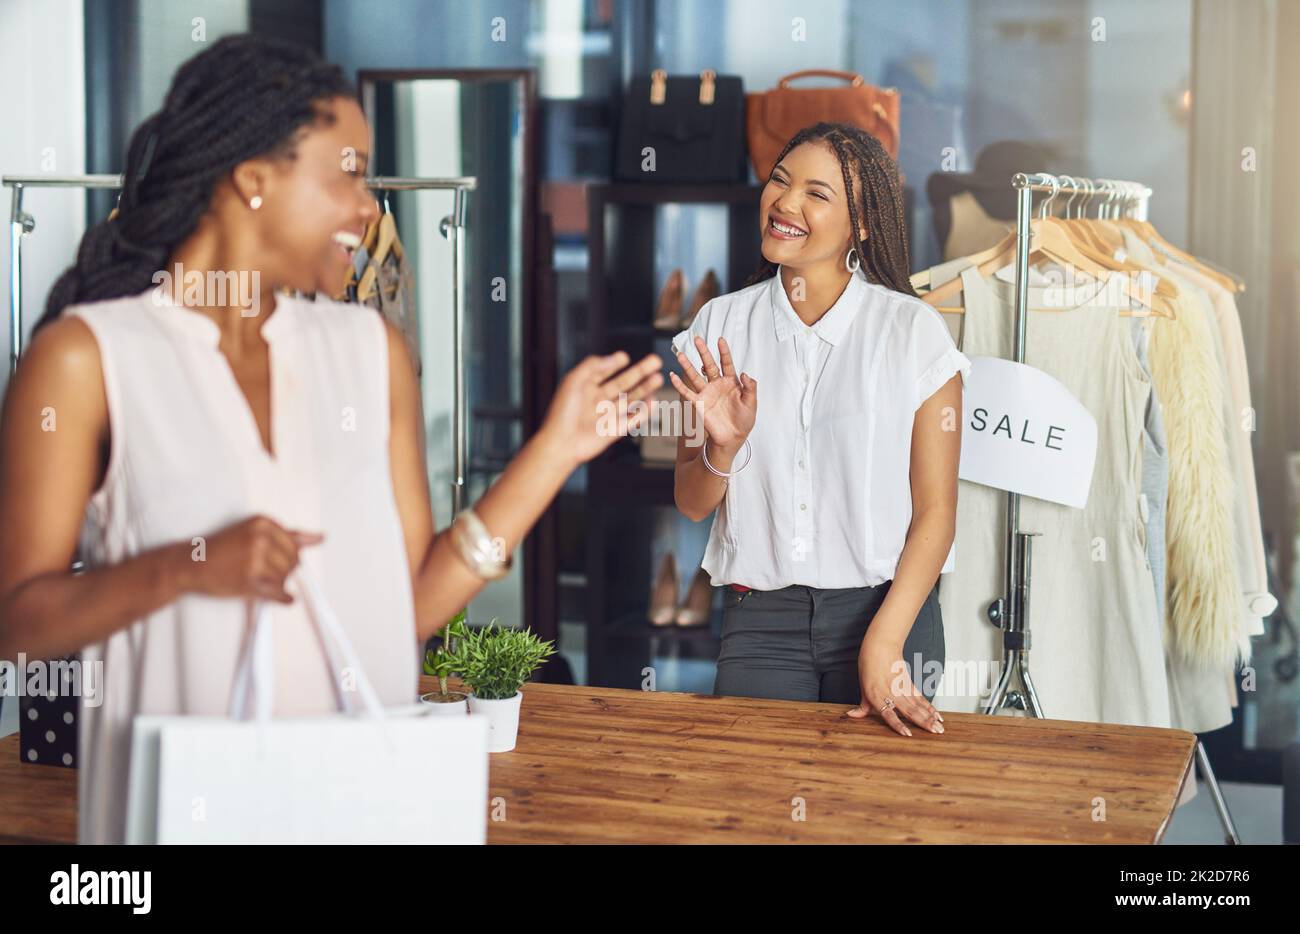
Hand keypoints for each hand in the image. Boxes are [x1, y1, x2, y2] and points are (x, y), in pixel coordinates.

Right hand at [179, 515, 324, 603]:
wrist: (192, 563)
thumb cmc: (223, 547)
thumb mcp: (254, 532)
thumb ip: (289, 535)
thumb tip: (320, 538)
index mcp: (263, 523)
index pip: (294, 545)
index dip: (289, 557)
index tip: (275, 561)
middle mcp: (259, 538)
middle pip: (292, 562)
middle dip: (285, 571)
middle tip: (268, 574)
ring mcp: (254, 559)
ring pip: (285, 578)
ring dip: (279, 584)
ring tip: (263, 582)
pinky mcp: (248, 580)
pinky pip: (276, 593)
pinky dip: (282, 598)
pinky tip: (284, 598)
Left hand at [540, 350, 663, 464]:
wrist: (562, 443)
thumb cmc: (562, 413)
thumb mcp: (574, 380)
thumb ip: (593, 365)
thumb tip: (614, 357)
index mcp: (586, 387)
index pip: (604, 372)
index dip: (614, 363)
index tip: (625, 356)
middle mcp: (598, 400)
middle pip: (623, 382)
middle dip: (640, 372)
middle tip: (656, 361)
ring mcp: (607, 415)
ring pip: (631, 399)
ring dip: (645, 388)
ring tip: (658, 377)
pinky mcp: (615, 429)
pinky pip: (633, 418)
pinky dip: (644, 411)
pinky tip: (653, 400)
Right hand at [669, 336, 756, 450]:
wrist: (733, 437)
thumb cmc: (744, 421)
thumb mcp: (751, 403)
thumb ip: (750, 387)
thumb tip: (745, 373)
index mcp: (731, 382)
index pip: (727, 363)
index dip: (724, 351)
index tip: (720, 339)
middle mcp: (717, 385)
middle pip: (709, 364)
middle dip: (703, 352)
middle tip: (697, 339)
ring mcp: (707, 393)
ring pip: (695, 376)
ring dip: (687, 365)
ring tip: (679, 354)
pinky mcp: (699, 404)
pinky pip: (687, 392)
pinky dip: (679, 385)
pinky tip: (673, 375)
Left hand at [847, 628, 943, 736]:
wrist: (880, 647)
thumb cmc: (868, 667)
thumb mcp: (863, 688)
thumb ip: (863, 706)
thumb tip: (852, 715)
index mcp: (877, 697)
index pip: (889, 714)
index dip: (898, 725)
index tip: (908, 734)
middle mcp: (891, 694)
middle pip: (910, 710)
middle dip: (923, 723)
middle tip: (935, 733)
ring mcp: (902, 688)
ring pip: (918, 706)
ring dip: (930, 717)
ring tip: (939, 728)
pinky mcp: (909, 684)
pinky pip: (921, 698)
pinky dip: (930, 707)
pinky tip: (937, 716)